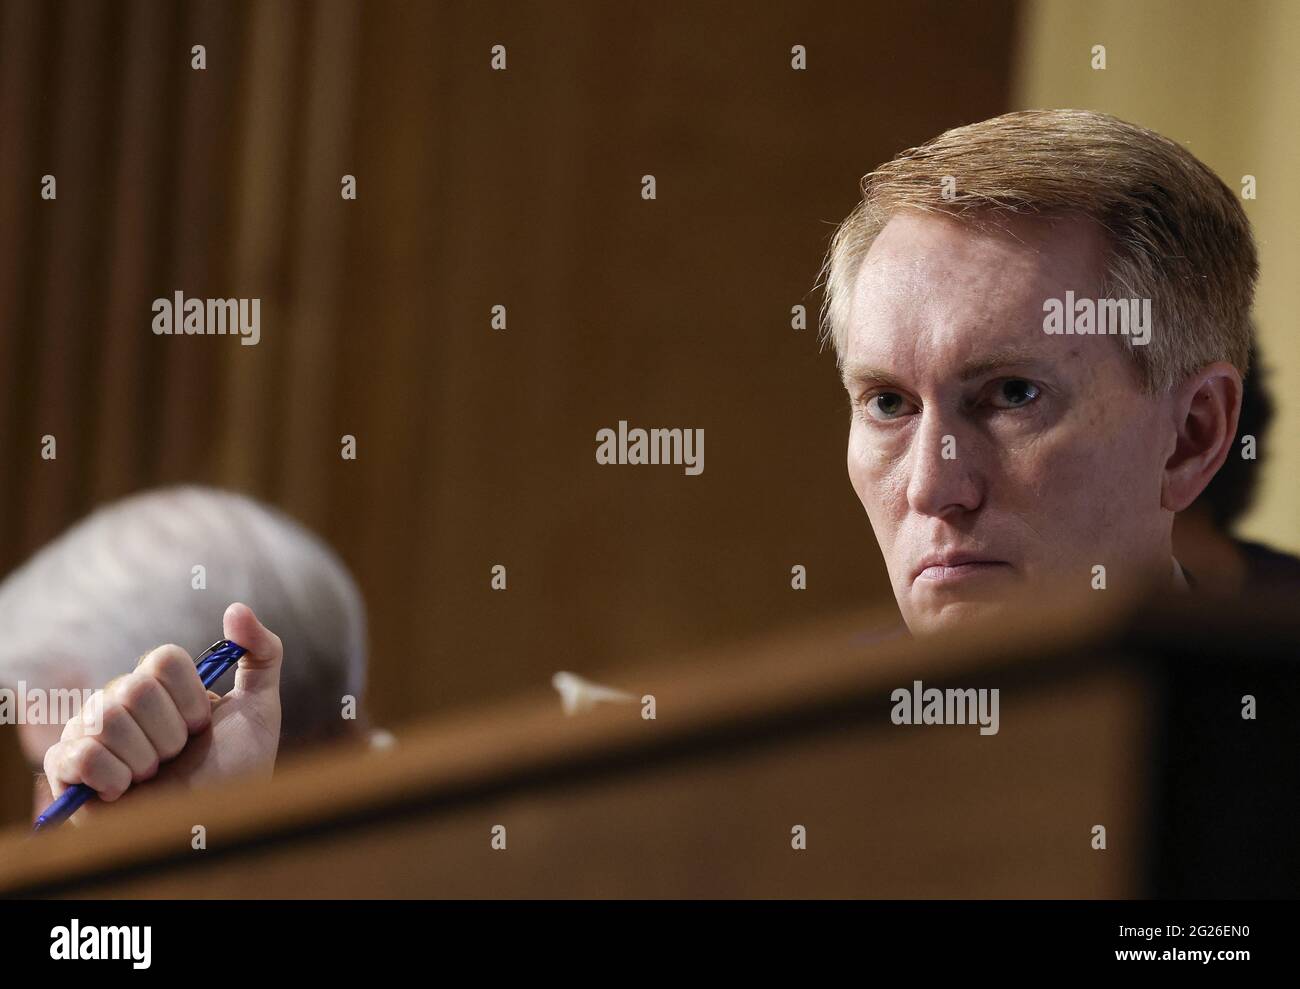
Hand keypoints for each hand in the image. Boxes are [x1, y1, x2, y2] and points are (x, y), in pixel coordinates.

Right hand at [41, 603, 282, 824]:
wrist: (214, 823)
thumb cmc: (237, 768)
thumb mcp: (262, 707)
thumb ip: (262, 653)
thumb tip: (236, 607)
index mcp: (157, 682)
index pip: (161, 659)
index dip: (190, 699)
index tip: (202, 726)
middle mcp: (117, 698)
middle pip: (134, 689)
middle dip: (170, 734)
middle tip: (176, 757)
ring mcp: (87, 731)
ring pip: (107, 720)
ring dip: (146, 761)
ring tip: (154, 776)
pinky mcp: (65, 769)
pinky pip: (80, 756)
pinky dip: (114, 779)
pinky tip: (125, 791)